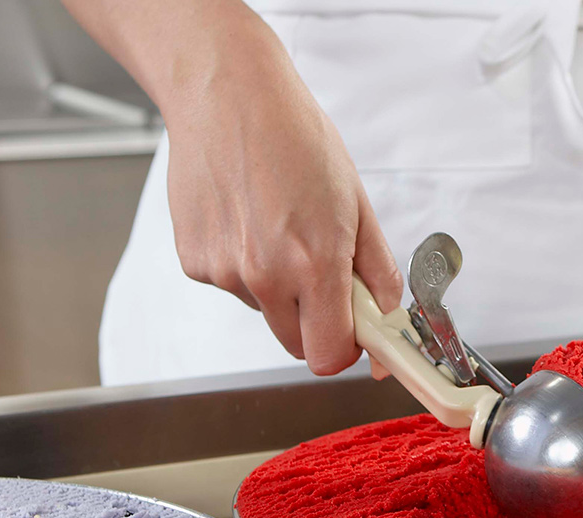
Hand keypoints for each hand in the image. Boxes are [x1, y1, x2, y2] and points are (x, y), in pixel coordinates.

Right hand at [160, 32, 403, 375]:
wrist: (226, 95)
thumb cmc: (294, 136)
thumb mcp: (355, 201)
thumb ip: (376, 270)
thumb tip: (388, 316)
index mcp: (313, 263)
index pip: (330, 356)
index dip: (347, 350)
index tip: (357, 336)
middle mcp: (263, 275)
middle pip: (297, 344)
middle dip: (317, 320)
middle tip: (322, 270)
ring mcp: (224, 271)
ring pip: (265, 310)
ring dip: (278, 286)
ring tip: (278, 223)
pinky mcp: (194, 262)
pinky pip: (232, 284)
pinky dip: (243, 264)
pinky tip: (247, 217)